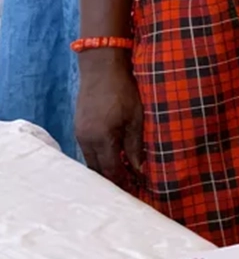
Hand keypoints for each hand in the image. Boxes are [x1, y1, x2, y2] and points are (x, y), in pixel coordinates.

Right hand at [75, 49, 141, 190]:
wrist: (101, 69)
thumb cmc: (123, 91)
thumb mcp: (136, 119)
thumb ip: (135, 146)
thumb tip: (139, 169)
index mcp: (102, 139)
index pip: (111, 171)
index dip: (123, 182)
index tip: (135, 190)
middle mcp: (86, 140)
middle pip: (97, 170)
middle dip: (112, 180)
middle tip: (128, 188)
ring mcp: (79, 133)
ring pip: (91, 160)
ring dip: (104, 169)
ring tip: (122, 175)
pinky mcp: (79, 126)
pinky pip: (88, 149)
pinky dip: (99, 157)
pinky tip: (111, 157)